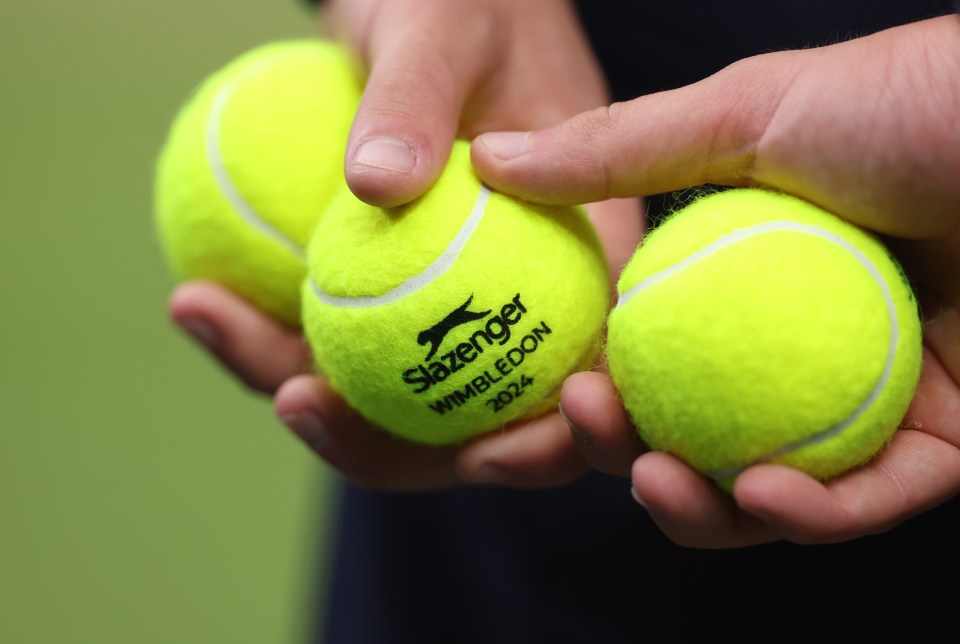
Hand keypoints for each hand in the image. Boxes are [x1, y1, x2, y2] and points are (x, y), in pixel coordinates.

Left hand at [166, 0, 638, 489]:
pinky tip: (198, 293)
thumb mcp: (444, 27)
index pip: (589, 379)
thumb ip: (419, 99)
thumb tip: (378, 185)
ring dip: (296, 385)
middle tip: (293, 400)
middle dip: (389, 446)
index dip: (552, 445)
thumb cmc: (462, 0)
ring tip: (206, 314)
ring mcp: (449, 305)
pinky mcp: (384, 292)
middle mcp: (523, 301)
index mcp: (586, 259)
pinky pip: (332, 336)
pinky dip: (267, 332)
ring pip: (387, 394)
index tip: (476, 454)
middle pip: (477, 419)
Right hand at [472, 15, 959, 545]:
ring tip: (660, 483)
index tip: (559, 385)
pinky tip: (767, 493)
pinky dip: (814, 511)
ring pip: (772, 487)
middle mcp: (799, 345)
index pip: (653, 352)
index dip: (599, 383)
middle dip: (631, 454)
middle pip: (698, 429)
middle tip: (597, 435)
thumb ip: (616, 149)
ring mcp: (870, 398)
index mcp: (747, 280)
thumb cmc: (909, 104)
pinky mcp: (944, 445)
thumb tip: (491, 160)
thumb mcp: (746, 113)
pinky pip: (868, 498)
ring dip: (705, 508)